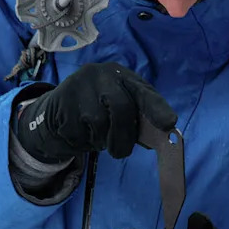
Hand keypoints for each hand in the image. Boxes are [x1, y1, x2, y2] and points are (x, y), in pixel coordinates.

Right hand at [15, 63, 176, 162]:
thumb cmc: (99, 106)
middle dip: (124, 137)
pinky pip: (79, 134)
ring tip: (97, 135)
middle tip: (121, 152)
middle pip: (121, 109)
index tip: (169, 124)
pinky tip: (80, 133)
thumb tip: (158, 138)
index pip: (143, 91)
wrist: (59, 107)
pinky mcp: (61, 104)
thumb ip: (139, 116)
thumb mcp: (120, 103)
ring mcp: (79, 88)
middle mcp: (100, 75)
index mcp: (121, 75)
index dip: (157, 108)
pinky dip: (83, 142)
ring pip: (99, 125)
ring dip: (101, 141)